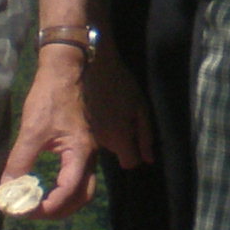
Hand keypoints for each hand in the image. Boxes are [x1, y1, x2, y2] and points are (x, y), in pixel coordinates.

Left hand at [2, 59, 97, 218]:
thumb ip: (21, 161)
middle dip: (58, 210)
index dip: (48, 206)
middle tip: (32, 212)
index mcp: (80, 153)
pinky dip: (64, 190)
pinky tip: (46, 187)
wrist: (65, 72)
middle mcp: (89, 157)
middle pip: (82, 196)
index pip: (68, 191)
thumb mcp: (32, 130)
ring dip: (63, 202)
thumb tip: (8, 188)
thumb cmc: (50, 98)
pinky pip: (78, 177)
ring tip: (38, 205)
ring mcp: (88, 152)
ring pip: (83, 189)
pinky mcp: (82, 148)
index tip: (25, 210)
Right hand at [84, 48, 152, 169]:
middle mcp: (102, 142)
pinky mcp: (81, 127)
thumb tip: (148, 159)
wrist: (92, 66)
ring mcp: (89, 134)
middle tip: (127, 119)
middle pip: (118, 153)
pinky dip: (102, 128)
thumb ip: (145, 136)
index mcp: (119, 137)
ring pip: (107, 145)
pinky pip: (96, 136)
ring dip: (113, 135)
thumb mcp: (141, 107)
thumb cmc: (121, 83)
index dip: (135, 155)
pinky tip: (104, 111)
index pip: (129, 163)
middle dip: (124, 143)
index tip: (137, 142)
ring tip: (115, 112)